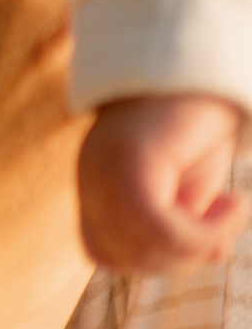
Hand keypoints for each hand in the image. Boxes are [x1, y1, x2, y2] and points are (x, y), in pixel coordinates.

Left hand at [79, 92, 249, 272]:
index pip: (102, 252)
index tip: (202, 241)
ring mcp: (106, 163)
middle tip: (223, 225)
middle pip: (121, 255)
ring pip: (140, 244)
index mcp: (93, 184)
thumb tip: (211, 255)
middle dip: (179, 258)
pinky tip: (238, 204)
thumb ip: (188, 224)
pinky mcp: (134, 153)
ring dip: (196, 244)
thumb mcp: (191, 186)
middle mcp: (91, 174)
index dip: (153, 262)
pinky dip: (204, 231)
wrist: (205, 66)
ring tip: (233, 209)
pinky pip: (157, 223)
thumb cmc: (194, 125)